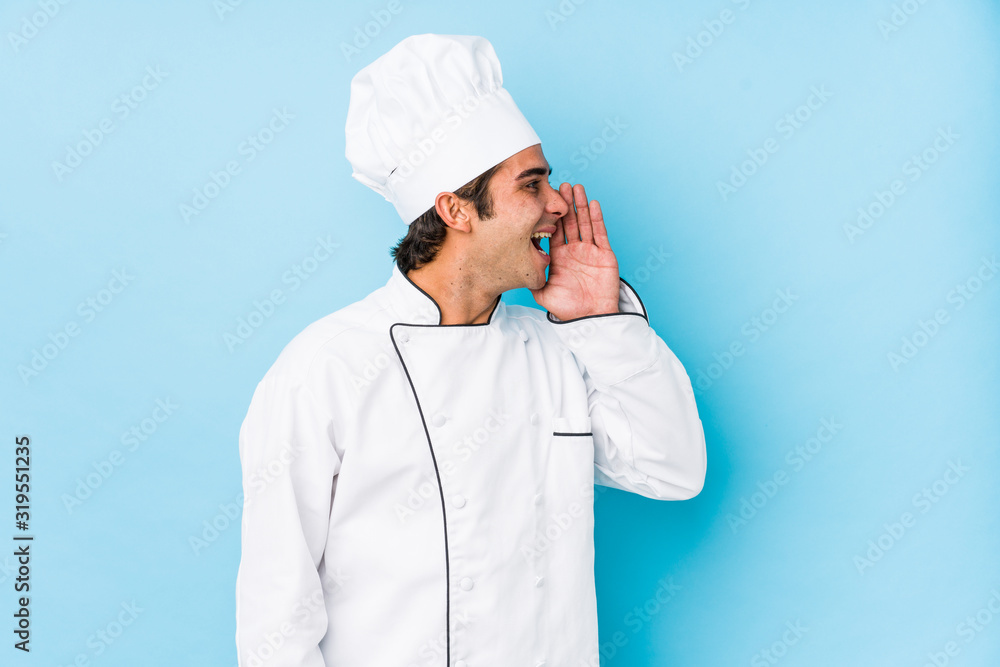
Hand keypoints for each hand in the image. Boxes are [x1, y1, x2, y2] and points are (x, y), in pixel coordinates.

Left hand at [530, 183, 619, 319]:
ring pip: (584, 222)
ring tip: (576, 187)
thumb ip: (531, 280)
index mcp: (559, 256)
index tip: (544, 199)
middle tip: (560, 185)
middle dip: (565, 204)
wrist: (590, 317)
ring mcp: (590, 250)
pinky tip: (593, 204)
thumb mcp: (543, 293)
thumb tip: (514, 269)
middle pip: (569, 221)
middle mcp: (574, 250)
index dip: (550, 215)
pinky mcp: (604, 254)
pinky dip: (596, 218)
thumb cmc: (568, 308)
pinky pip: (600, 233)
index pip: (554, 230)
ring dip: (580, 205)